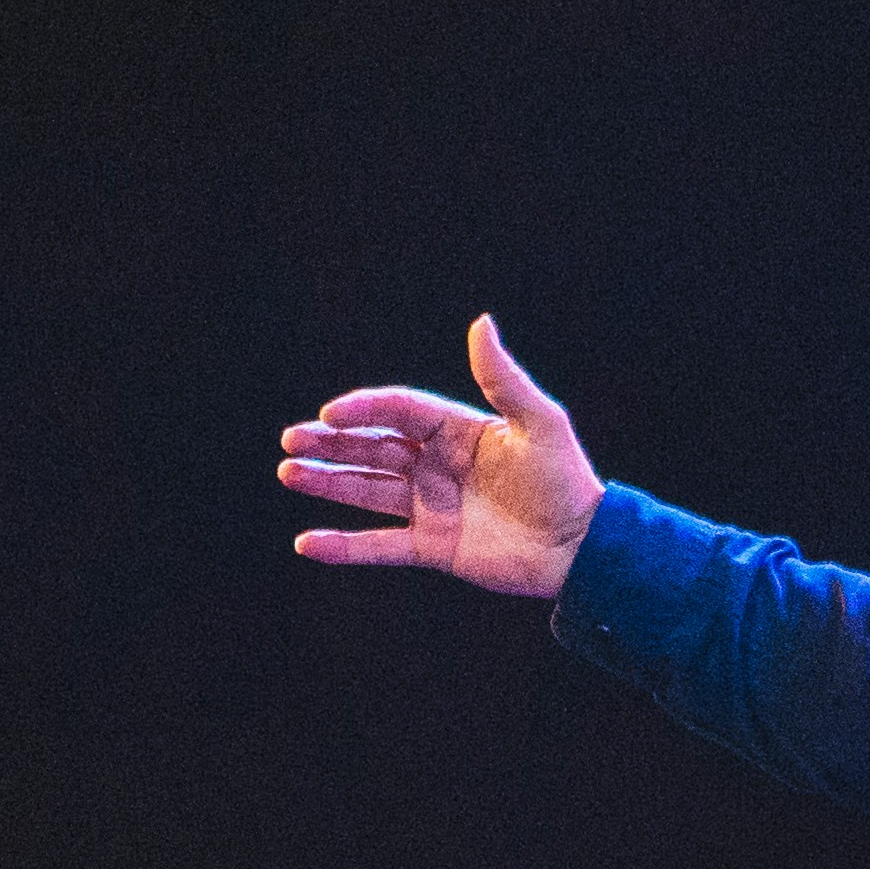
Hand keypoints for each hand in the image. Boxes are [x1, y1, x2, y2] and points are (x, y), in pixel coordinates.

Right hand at [277, 315, 603, 598]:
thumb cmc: (565, 479)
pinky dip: (343, 546)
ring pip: (367, 491)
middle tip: (291, 440)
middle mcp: (437, 464)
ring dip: (327, 482)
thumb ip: (502, 378)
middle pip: (373, 447)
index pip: (399, 411)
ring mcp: (431, 505)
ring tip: (288, 472)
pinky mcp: (432, 546)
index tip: (331, 414)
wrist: (581, 546)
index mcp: (458, 430)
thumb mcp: (539, 422)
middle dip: (332, 443)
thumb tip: (481, 322)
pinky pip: (379, 545)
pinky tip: (306, 543)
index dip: (364, 410)